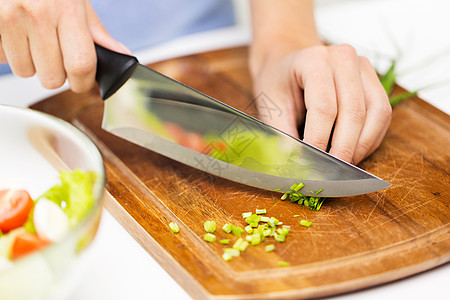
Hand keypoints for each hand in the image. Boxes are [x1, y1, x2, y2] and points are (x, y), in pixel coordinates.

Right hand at [0, 0, 129, 91]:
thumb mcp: (78, 0)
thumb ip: (96, 32)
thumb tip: (121, 56)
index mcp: (67, 10)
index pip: (81, 65)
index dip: (83, 82)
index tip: (82, 82)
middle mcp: (37, 14)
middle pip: (52, 78)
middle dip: (57, 74)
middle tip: (56, 55)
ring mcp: (9, 18)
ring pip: (25, 72)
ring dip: (32, 64)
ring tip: (34, 40)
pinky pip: (2, 58)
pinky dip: (9, 52)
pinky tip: (16, 34)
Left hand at [250, 44, 391, 163]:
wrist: (286, 62)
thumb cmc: (277, 83)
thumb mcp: (270, 107)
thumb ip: (283, 136)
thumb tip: (297, 167)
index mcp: (314, 60)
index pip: (323, 108)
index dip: (319, 141)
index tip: (312, 165)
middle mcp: (343, 58)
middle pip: (354, 112)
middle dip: (343, 149)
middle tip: (331, 173)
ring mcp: (363, 68)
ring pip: (376, 113)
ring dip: (362, 146)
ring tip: (343, 165)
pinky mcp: (373, 81)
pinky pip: (382, 114)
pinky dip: (371, 139)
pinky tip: (354, 153)